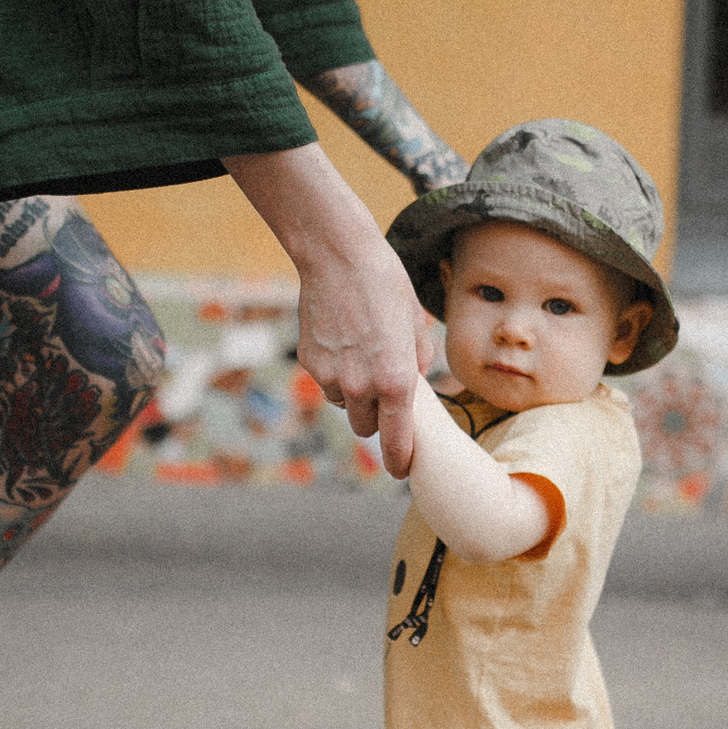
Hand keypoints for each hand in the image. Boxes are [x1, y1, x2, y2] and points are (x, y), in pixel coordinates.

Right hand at [226, 144, 433, 476]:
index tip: (403, 472)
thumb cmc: (386, 286)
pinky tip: (342, 340)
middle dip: (375, 416)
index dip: (401, 461)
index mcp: (396, 381)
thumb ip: (418, 365)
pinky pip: (327, 383)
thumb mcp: (416, 325)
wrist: (338, 256)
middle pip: (365, 428)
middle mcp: (361, 387)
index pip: (397, 441)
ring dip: (354, 393)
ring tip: (361, 353)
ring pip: (345, 405)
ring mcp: (331, 377)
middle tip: (382, 388)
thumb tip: (416, 387)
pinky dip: (335, 373)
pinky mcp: (310, 363)